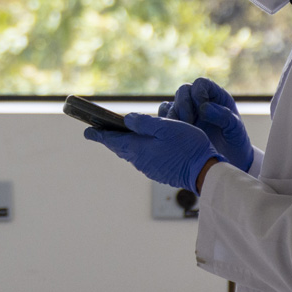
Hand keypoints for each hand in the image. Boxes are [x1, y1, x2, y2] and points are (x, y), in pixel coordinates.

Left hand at [85, 113, 221, 193]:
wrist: (205, 171)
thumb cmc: (187, 146)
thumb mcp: (166, 127)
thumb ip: (144, 123)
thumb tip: (126, 119)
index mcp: (138, 149)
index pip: (112, 140)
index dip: (99, 135)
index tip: (86, 131)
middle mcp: (140, 161)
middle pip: (120, 148)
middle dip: (109, 139)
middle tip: (97, 132)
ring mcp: (149, 169)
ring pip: (130, 154)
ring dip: (122, 145)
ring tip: (116, 137)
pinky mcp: (158, 173)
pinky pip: (141, 159)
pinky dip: (136, 151)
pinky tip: (140, 146)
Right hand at [162, 78, 253, 172]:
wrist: (230, 161)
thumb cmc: (236, 143)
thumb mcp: (236, 130)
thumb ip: (224, 116)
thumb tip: (203, 108)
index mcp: (215, 97)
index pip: (201, 84)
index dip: (198, 92)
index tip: (202, 110)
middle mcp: (199, 102)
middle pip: (183, 91)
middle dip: (183, 105)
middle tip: (188, 122)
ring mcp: (187, 113)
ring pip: (171, 104)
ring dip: (173, 116)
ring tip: (181, 131)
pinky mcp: (177, 125)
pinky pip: (164, 118)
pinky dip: (165, 123)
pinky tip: (173, 135)